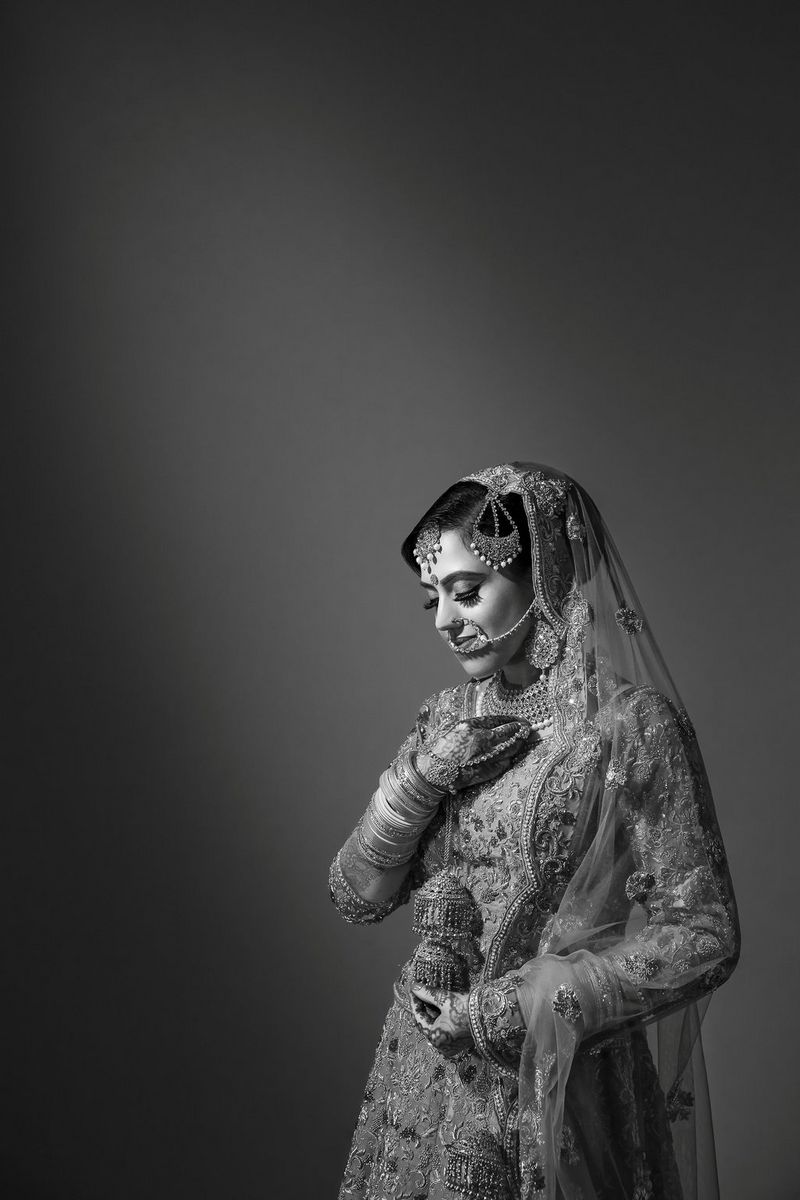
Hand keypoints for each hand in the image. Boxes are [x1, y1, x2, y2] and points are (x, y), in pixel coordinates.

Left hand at [410, 984, 472, 1058]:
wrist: (490, 1015)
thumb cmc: (466, 1009)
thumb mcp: (445, 999)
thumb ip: (428, 994)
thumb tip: (414, 986)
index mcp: (435, 1038)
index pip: (419, 1018)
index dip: (415, 1003)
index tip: (412, 990)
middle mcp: (441, 1046)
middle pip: (426, 1023)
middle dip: (423, 1007)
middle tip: (420, 991)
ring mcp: (450, 1046)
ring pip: (435, 1026)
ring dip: (432, 1011)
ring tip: (429, 995)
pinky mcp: (458, 1042)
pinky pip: (443, 1029)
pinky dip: (440, 1018)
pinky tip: (440, 1005)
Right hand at [416, 716, 530, 792]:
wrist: (433, 771)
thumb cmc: (442, 749)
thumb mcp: (455, 729)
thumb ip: (474, 725)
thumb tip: (493, 723)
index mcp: (470, 727)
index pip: (497, 720)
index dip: (510, 720)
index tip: (519, 719)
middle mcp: (478, 740)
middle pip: (507, 733)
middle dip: (520, 730)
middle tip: (527, 728)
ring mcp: (483, 757)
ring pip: (509, 748)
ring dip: (518, 743)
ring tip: (523, 739)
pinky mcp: (485, 771)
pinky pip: (503, 763)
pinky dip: (509, 759)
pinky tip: (512, 755)